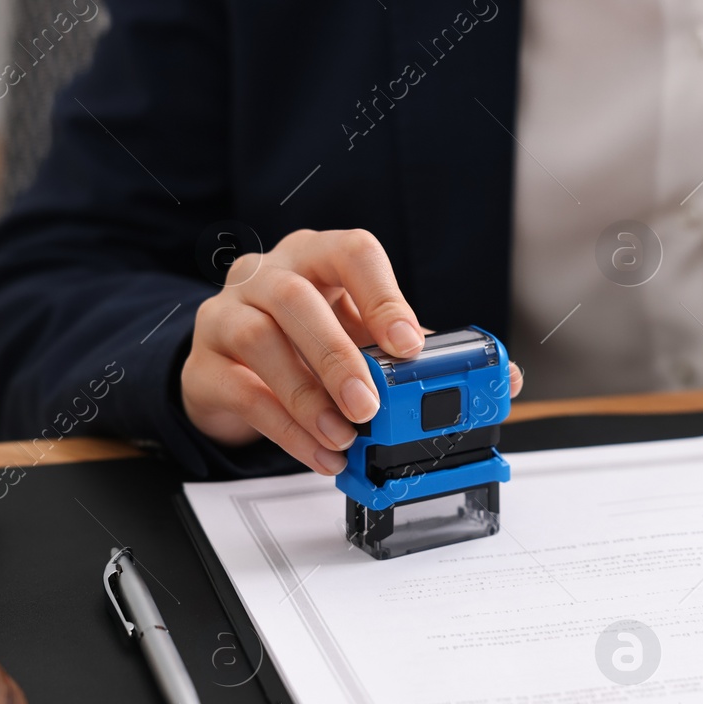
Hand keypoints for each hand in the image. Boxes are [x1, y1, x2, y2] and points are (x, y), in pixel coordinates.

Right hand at [181, 228, 522, 473]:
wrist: (230, 372)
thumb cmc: (303, 344)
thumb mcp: (362, 339)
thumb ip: (417, 356)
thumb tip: (499, 379)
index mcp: (317, 258)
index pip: (351, 253)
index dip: (383, 296)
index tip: (409, 344)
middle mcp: (267, 275)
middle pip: (296, 297)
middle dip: (338, 354)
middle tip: (369, 403)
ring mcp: (226, 315)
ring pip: (259, 339)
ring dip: (305, 394)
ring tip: (342, 434)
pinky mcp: (203, 364)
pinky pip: (241, 391)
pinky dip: (284, 427)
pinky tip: (318, 450)